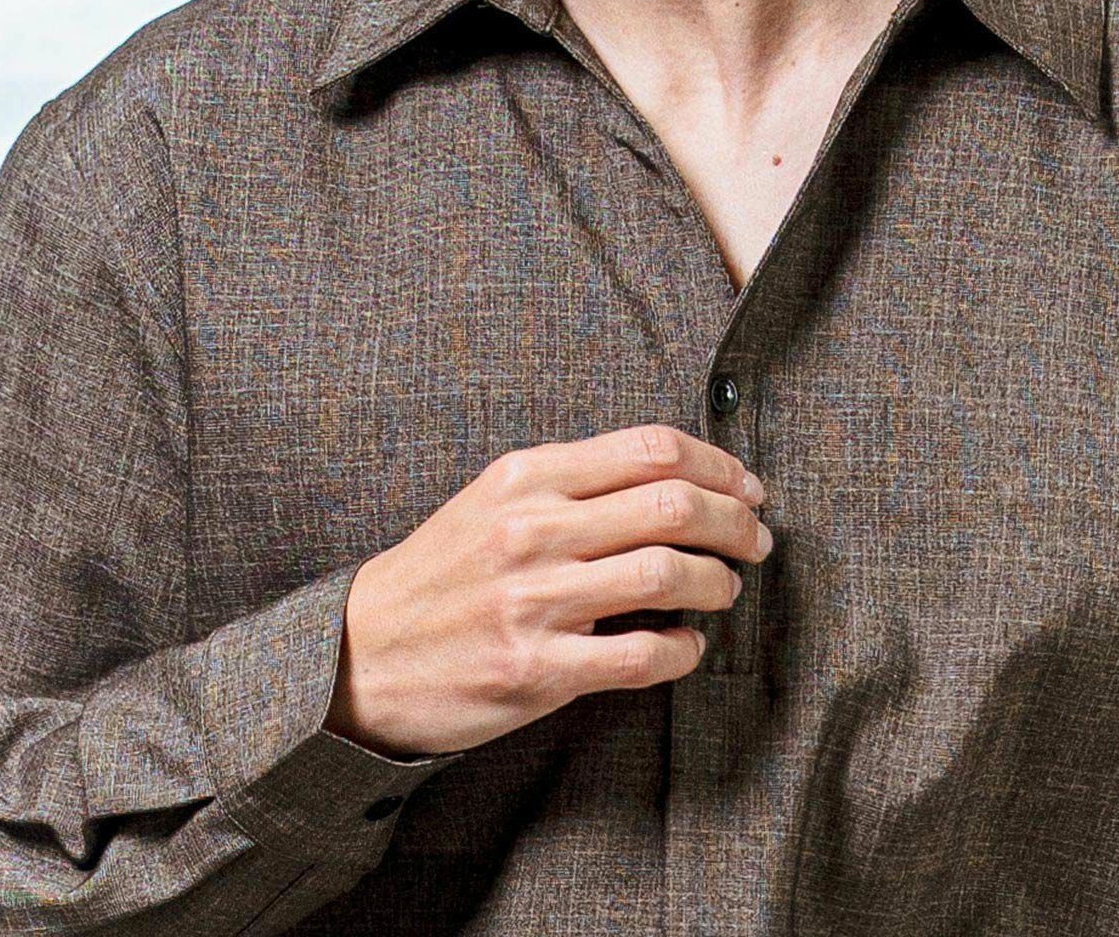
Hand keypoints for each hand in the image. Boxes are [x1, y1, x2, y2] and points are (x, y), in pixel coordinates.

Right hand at [323, 423, 770, 757]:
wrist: (361, 653)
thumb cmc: (443, 572)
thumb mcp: (495, 499)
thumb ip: (573, 482)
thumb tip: (674, 478)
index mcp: (527, 475)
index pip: (651, 449)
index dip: (718, 464)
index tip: (747, 485)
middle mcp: (532, 528)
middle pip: (671, 504)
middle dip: (734, 520)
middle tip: (756, 538)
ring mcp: (534, 600)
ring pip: (666, 573)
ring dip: (717, 581)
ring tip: (725, 588)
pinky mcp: (535, 669)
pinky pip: (639, 655)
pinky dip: (683, 649)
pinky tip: (689, 644)